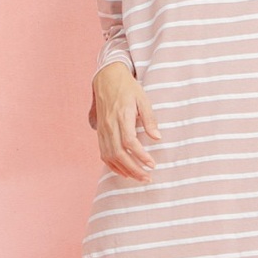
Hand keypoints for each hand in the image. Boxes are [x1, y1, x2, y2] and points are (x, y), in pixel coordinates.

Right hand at [90, 62, 161, 181]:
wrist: (107, 79)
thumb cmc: (128, 88)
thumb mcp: (143, 99)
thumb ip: (149, 119)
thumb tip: (157, 138)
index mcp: (121, 116)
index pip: (129, 141)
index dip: (140, 156)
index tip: (152, 164)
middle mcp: (109, 125)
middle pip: (118, 153)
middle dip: (133, 169)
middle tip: (147, 178)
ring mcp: (103, 130)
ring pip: (110, 157)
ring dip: (124, 170)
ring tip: (139, 178)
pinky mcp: (100, 133)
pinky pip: (103, 154)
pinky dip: (113, 166)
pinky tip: (124, 172)